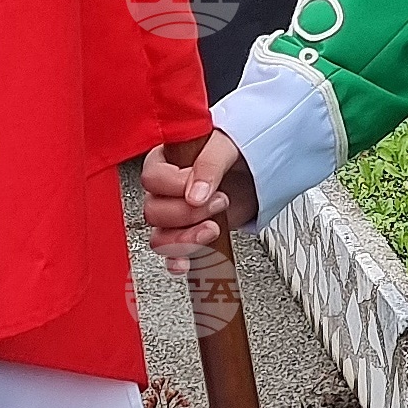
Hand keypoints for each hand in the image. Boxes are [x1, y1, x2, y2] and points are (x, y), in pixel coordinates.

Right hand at [141, 130, 256, 270]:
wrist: (254, 169)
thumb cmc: (234, 149)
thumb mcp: (225, 144)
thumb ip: (209, 164)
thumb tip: (195, 194)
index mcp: (164, 161)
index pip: (153, 179)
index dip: (176, 188)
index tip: (203, 190)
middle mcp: (163, 190)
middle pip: (154, 212)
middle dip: (188, 213)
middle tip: (219, 202)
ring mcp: (173, 214)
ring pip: (160, 237)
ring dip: (186, 239)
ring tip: (213, 228)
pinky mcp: (186, 233)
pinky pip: (171, 254)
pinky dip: (178, 261)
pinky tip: (188, 262)